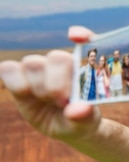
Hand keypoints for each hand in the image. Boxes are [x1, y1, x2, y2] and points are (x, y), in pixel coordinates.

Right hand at [0, 26, 99, 140]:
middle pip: (56, 57)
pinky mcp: (19, 78)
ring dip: (40, 86)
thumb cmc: (80, 120)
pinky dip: (14, 81)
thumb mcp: (87, 122)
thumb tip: (77, 110)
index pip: (86, 41)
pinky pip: (8, 69)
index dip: (82, 34)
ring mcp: (39, 69)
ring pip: (33, 62)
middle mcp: (61, 63)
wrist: (64, 128)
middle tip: (63, 101)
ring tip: (49, 101)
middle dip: (58, 82)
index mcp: (83, 68)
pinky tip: (25, 92)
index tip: (77, 37)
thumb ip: (84, 116)